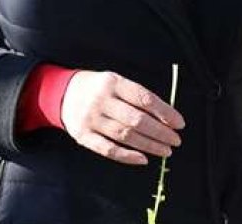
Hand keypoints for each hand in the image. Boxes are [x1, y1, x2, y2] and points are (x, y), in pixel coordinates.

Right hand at [60, 71, 184, 165]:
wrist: (62, 93)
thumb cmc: (99, 88)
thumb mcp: (116, 81)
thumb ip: (137, 96)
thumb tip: (166, 117)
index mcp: (113, 82)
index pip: (144, 99)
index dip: (165, 112)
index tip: (179, 123)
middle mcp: (101, 100)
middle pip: (136, 120)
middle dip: (160, 132)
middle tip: (176, 140)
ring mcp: (90, 119)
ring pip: (124, 135)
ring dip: (149, 145)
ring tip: (166, 151)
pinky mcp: (82, 135)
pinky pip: (107, 149)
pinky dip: (126, 156)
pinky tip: (143, 159)